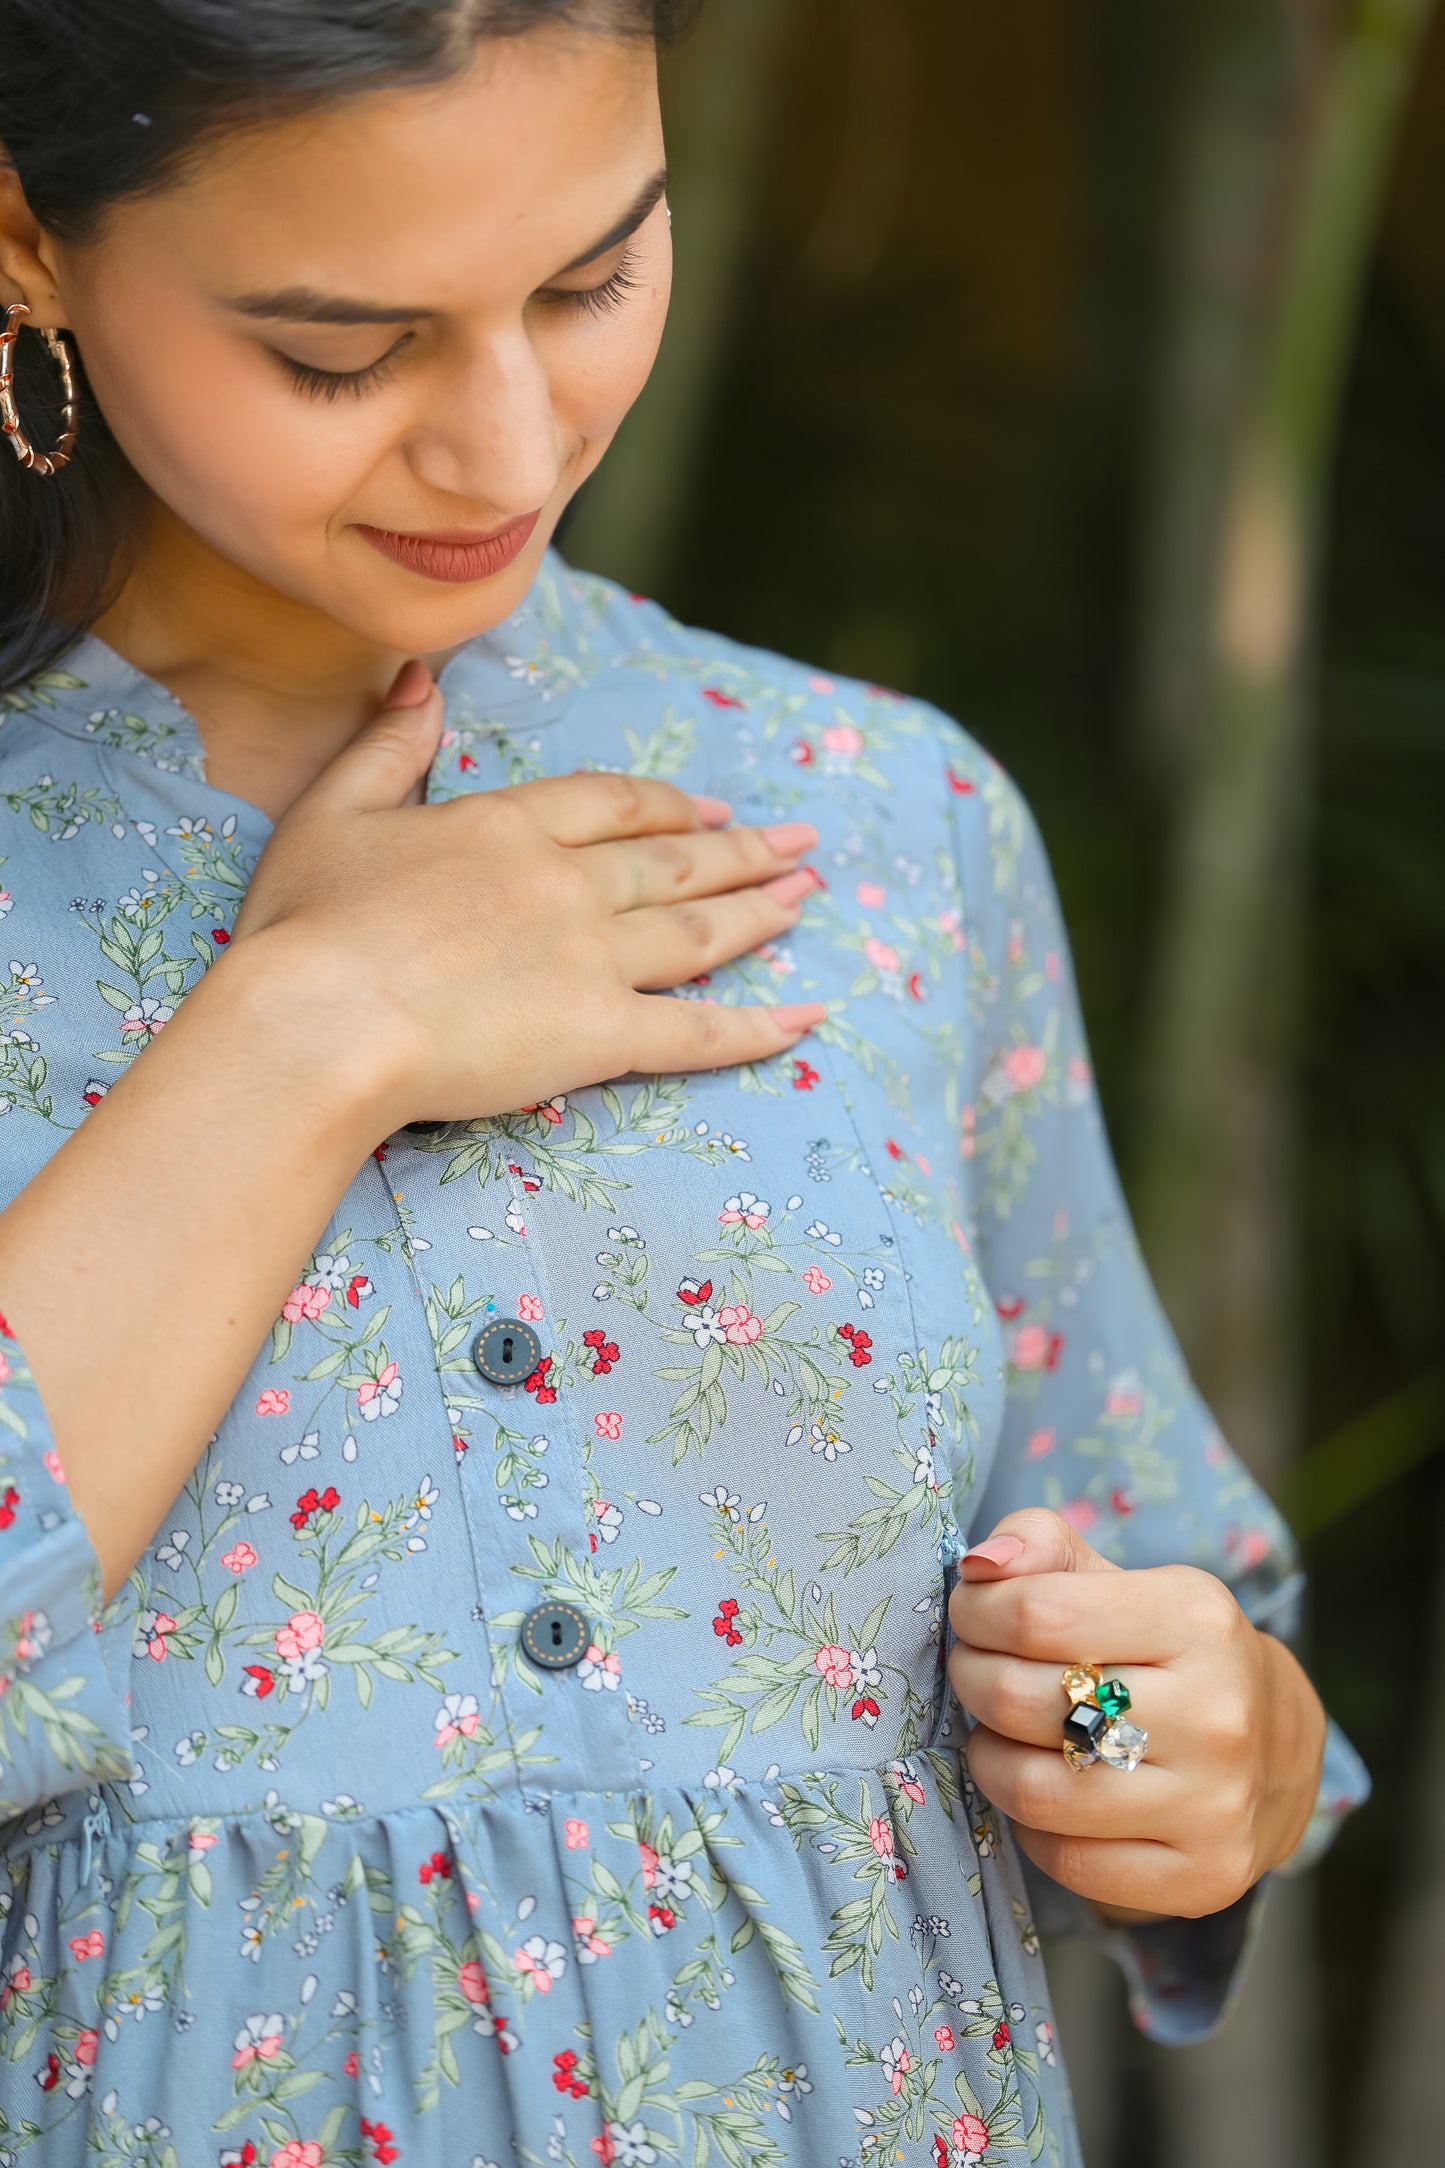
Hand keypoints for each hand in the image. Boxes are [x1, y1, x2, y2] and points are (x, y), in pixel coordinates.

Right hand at [232, 660, 825, 1123]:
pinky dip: (758, 1027)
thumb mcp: (333, 811)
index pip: (611, 804)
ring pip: (698, 931)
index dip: (667, 804)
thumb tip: (421, 678)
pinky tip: (808, 1017)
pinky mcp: (602, 1035)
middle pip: (671, 862)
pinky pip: (697, 1031)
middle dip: (739, 850)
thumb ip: (389, 746)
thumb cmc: (305, 926)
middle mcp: (568, 883)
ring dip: (758, 910)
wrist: (318, 1024)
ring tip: (804, 896)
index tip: (709, 804)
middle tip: (797, 843)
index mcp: (510, 827)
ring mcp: (593, 958)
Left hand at [947, 1507, 1325, 1919]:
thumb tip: (981, 1564)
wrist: (1281, 1750)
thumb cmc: (1174, 1653)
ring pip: (1036, 1792)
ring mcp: (1215, 1805)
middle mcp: (1217, 1714)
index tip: (972, 1613)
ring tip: (999, 1735)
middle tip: (974, 1672)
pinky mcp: (1205, 1878)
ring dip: (990, 1758)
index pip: (1040, 1612)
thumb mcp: (1122, 1580)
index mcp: (1197, 1619)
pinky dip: (1031, 1829)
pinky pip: (1066, 1862)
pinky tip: (1046, 1793)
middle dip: (972, 1679)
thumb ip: (1044, 1549)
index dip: (978, 1610)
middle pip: (1024, 1700)